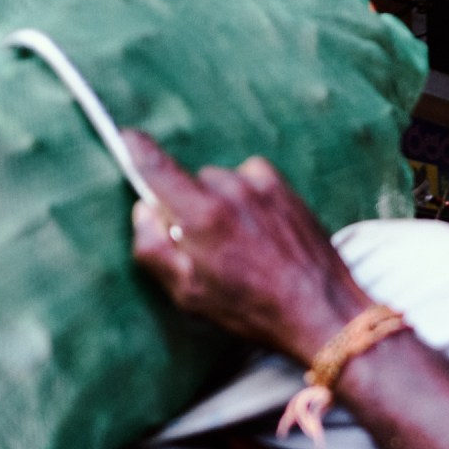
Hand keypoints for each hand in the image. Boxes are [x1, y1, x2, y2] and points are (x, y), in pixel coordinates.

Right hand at [122, 130, 372, 360]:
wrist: (322, 311)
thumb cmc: (253, 310)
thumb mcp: (190, 294)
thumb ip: (154, 249)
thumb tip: (143, 211)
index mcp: (201, 215)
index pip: (156, 167)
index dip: (136, 150)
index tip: (127, 137)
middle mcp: (231, 189)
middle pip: (191, 182)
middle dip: (190, 206)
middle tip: (206, 246)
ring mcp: (262, 185)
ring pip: (222, 182)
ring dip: (222, 203)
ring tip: (242, 245)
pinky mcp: (285, 187)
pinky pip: (251, 181)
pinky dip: (249, 199)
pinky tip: (261, 232)